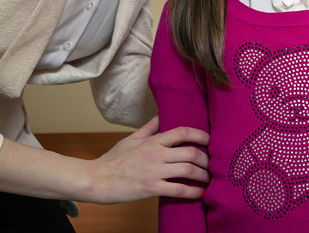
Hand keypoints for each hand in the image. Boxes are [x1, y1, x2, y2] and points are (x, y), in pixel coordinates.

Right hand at [87, 116, 209, 202]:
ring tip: (209, 179)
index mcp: (152, 141)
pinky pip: (178, 189)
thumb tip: (161, 114)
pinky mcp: (151, 188)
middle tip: (212, 164)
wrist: (95, 179)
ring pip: (188, 170)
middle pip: (191, 152)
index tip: (210, 140)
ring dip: (203, 175)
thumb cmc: (112, 160)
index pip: (183, 132)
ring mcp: (154, 171)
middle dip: (207, 159)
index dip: (201, 135)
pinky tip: (200, 193)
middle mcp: (156, 154)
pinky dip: (192, 192)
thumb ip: (149, 127)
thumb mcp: (131, 139)